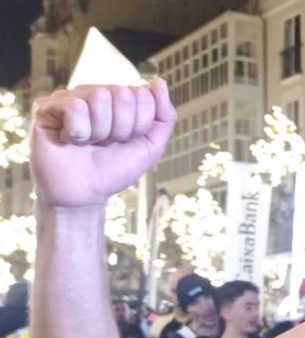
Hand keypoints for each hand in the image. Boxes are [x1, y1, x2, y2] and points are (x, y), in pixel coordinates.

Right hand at [30, 80, 176, 209]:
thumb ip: (163, 116)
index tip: (126, 141)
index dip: (140, 125)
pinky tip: (70, 140)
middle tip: (106, 143)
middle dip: (121, 129)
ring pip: (99, 96)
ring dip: (99, 131)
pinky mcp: (47, 107)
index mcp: (120, 100)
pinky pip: (74, 106)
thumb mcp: (150, 146)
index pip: (143, 95)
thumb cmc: (114, 170)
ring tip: (88, 142)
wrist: (84, 194)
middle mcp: (96, 94)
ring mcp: (71, 98)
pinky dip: (78, 131)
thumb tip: (158, 82)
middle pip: (123, 94)